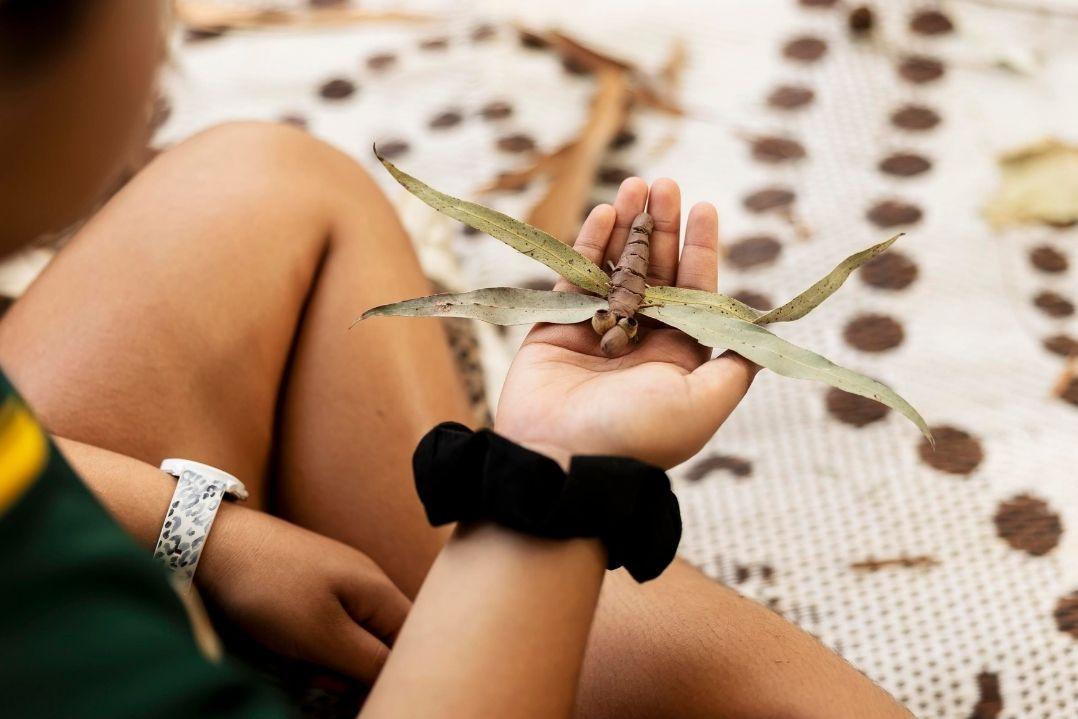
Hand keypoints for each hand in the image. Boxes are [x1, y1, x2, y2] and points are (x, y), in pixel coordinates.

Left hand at [197, 506, 409, 682]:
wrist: (216, 542)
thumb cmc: (270, 588)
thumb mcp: (322, 635)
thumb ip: (369, 659)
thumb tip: (399, 674)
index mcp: (377, 588)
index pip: (413, 636)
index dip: (397, 668)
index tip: (362, 687)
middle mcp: (366, 579)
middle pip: (384, 636)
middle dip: (360, 667)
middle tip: (325, 680)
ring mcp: (338, 577)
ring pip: (355, 631)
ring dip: (335, 657)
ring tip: (305, 666)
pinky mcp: (311, 580)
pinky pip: (330, 620)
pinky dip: (317, 641)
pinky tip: (292, 646)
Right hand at [495, 178, 756, 468]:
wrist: (562, 464)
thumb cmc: (637, 436)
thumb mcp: (702, 406)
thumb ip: (733, 369)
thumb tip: (759, 339)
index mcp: (677, 358)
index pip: (694, 292)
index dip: (700, 249)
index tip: (705, 208)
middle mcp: (640, 342)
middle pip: (657, 271)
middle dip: (663, 228)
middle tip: (665, 185)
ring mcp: (597, 334)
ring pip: (616, 268)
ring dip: (628, 227)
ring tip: (636, 186)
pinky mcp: (556, 330)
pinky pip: (575, 280)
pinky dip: (588, 246)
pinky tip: (604, 213)